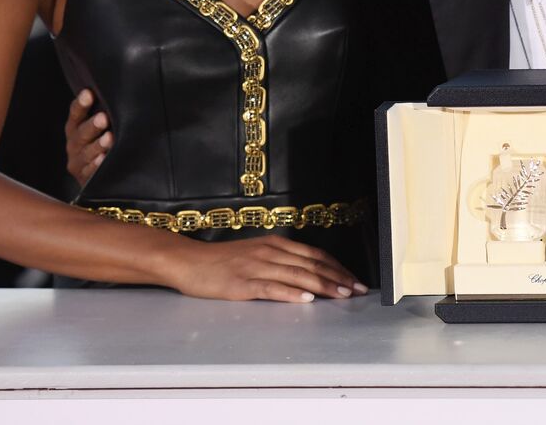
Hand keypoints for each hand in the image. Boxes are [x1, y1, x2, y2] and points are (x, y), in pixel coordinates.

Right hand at [65, 89, 111, 184]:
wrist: (102, 177)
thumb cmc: (105, 143)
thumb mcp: (101, 128)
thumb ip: (104, 114)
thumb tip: (123, 95)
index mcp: (75, 128)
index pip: (76, 114)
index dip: (81, 104)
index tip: (89, 93)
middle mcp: (74, 144)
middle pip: (81, 134)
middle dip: (92, 126)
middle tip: (103, 118)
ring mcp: (78, 162)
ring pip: (87, 153)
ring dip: (98, 145)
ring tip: (109, 138)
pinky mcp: (84, 178)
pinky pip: (90, 172)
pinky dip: (97, 165)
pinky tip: (104, 159)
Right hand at [166, 235, 367, 302]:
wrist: (188, 261)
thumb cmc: (222, 261)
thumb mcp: (256, 253)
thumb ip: (280, 261)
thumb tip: (308, 274)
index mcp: (275, 245)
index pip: (315, 255)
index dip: (338, 267)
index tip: (354, 279)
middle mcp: (270, 252)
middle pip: (311, 265)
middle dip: (338, 278)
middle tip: (357, 290)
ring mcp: (256, 267)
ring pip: (297, 276)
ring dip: (323, 286)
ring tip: (341, 295)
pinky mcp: (242, 283)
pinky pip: (271, 288)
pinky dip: (291, 294)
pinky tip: (306, 300)